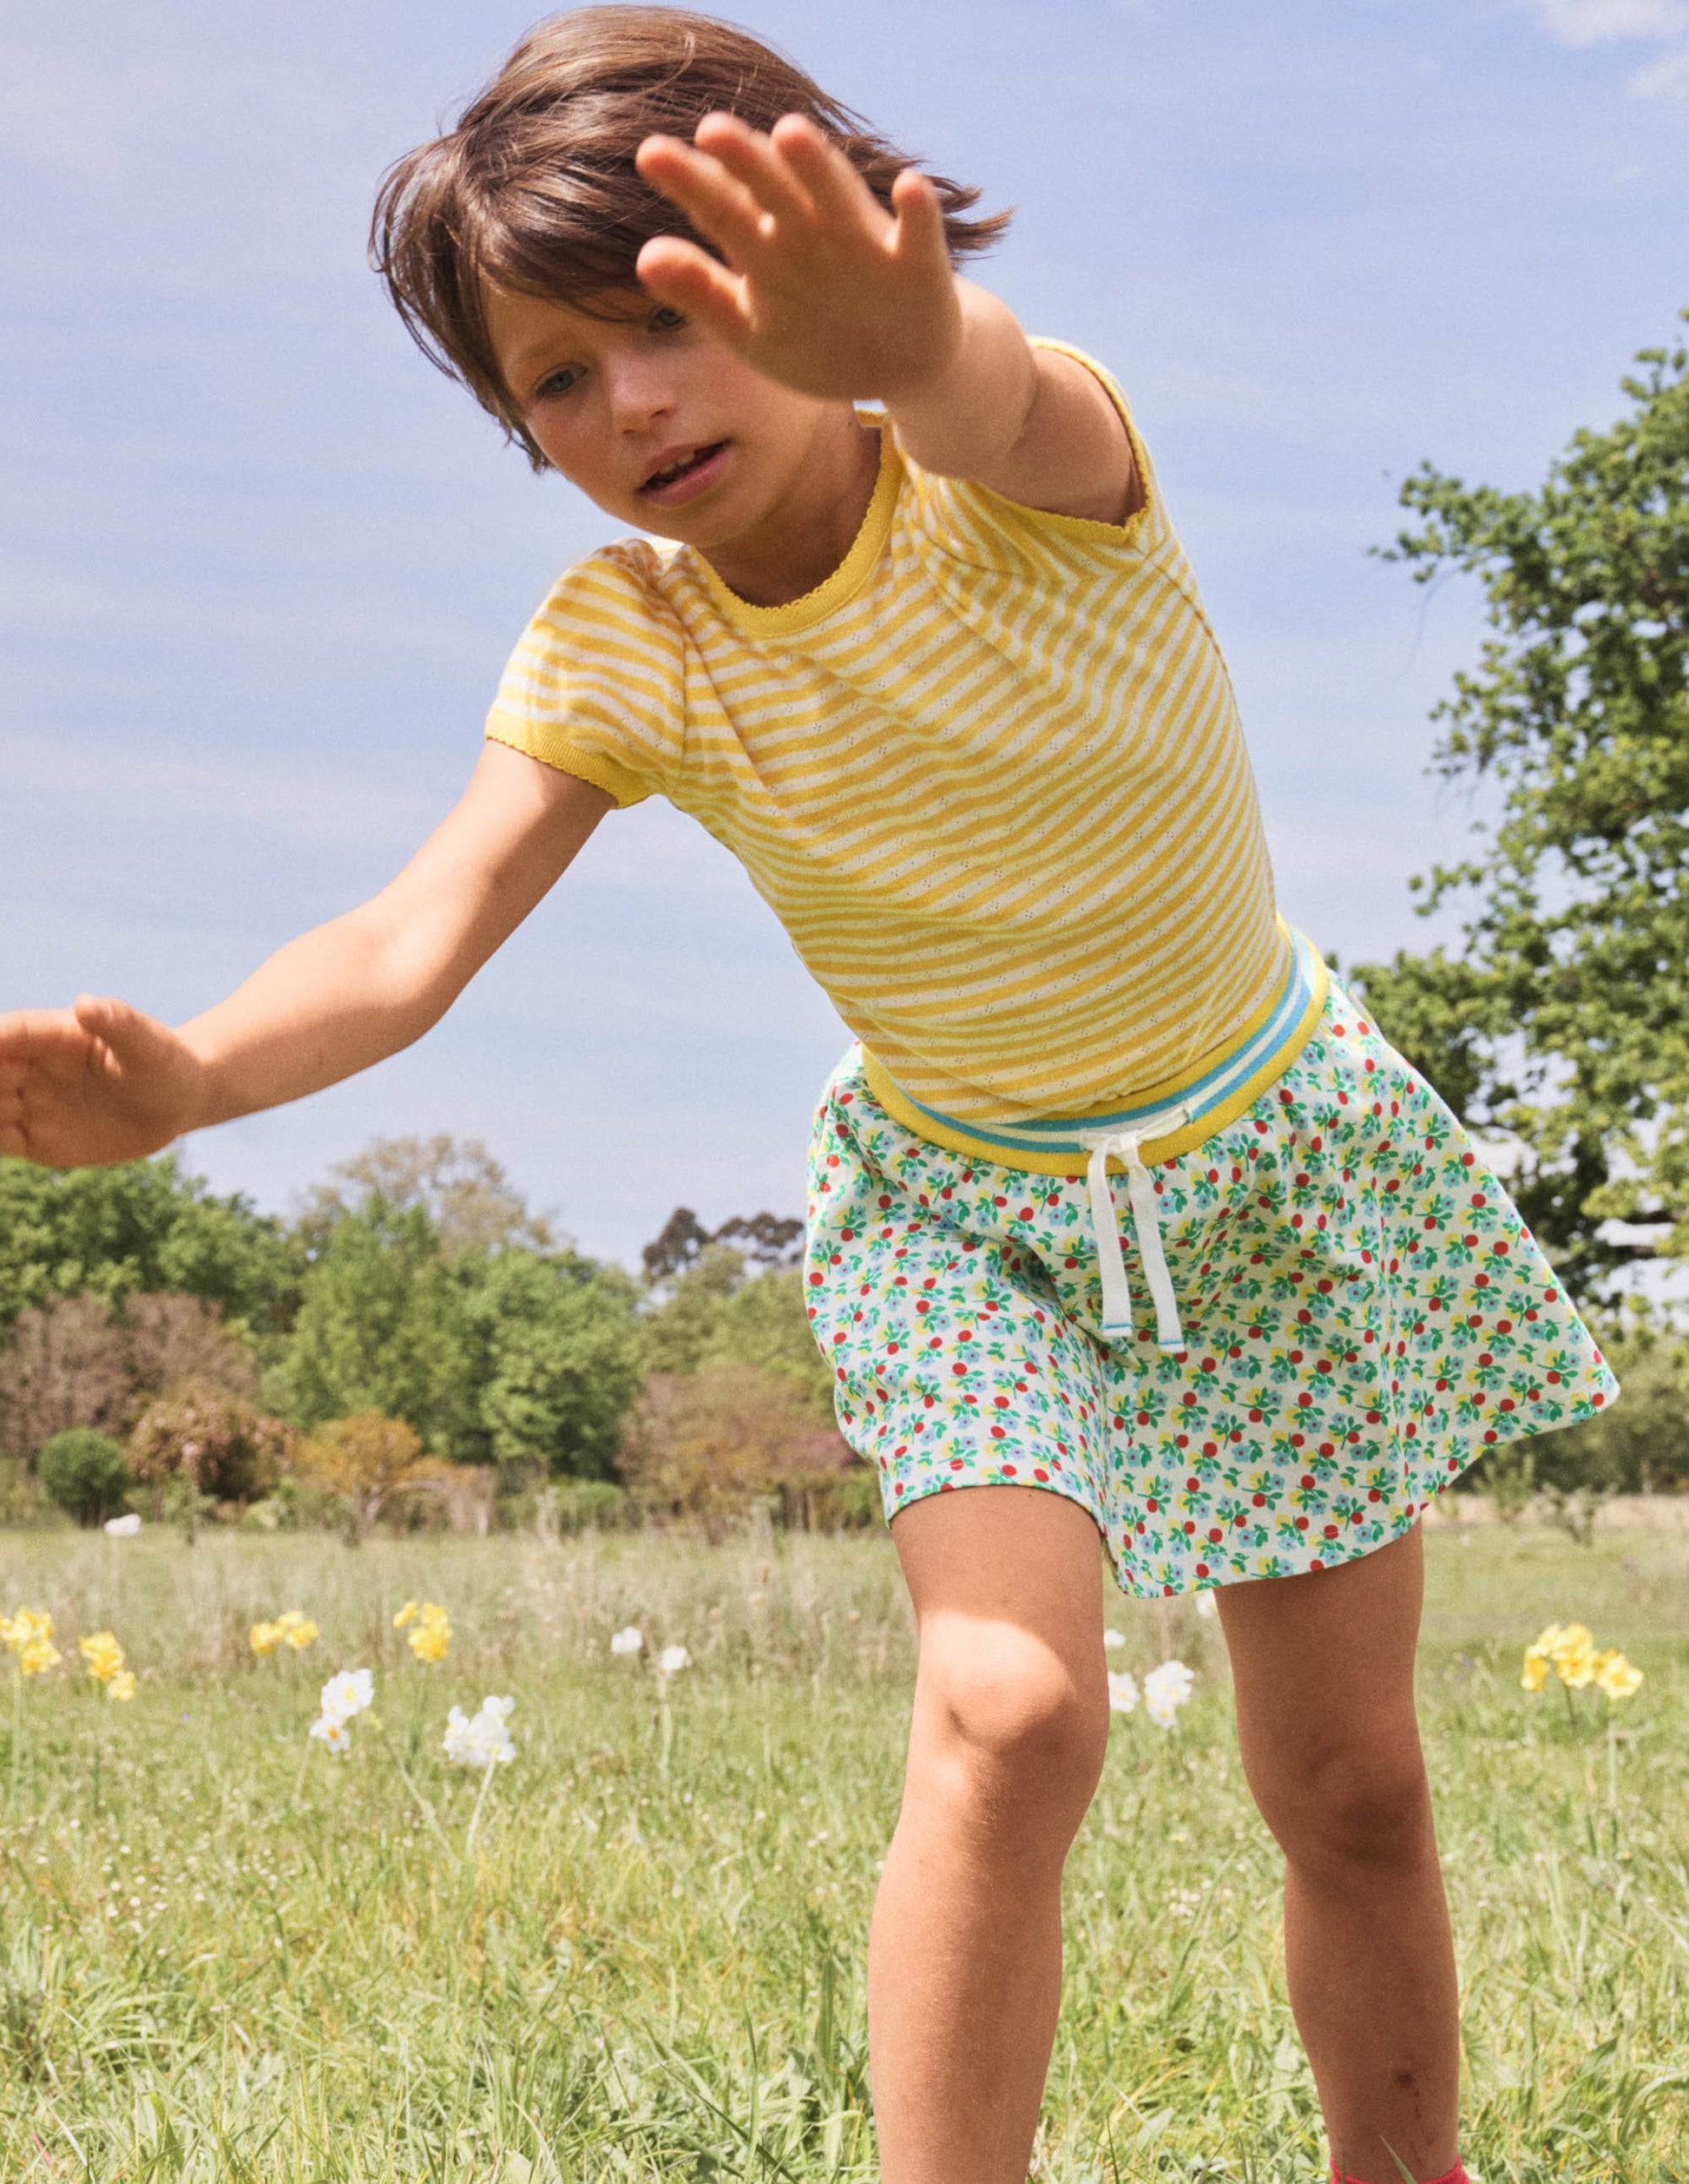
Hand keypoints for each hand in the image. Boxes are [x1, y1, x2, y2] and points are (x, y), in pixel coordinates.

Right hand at [0, 996, 206, 1167]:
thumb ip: (119, 1023)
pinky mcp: (34, 1138)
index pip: (12, 1033)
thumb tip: (85, 1003)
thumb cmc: (163, 1062)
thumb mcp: (148, 1044)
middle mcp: (33, 1067)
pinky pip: (0, 1139)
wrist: (175, 1102)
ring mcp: (30, 1102)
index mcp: (55, 1035)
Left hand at [633, 112, 961, 403]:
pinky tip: (907, 187)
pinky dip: (916, 213)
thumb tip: (645, 257)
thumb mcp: (752, 329)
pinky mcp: (918, 264)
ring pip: (837, 197)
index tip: (653, 156)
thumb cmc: (815, 339)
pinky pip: (919, 234)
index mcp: (765, 245)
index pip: (721, 207)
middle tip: (710, 129)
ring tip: (790, 133)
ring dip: (817, 167)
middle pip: (771, 190)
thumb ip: (703, 294)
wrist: (900, 365)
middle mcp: (811, 230)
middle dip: (745, 162)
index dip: (691, 183)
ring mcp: (865, 242)